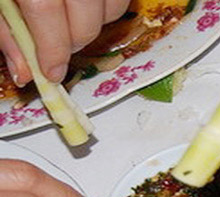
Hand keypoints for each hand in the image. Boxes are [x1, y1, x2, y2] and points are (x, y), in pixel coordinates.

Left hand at [0, 0, 130, 84]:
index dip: (51, 49)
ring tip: (69, 17)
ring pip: (112, 10)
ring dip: (93, 24)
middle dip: (72, 43)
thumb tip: (25, 72)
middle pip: (85, 19)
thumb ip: (7, 29)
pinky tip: (84, 3)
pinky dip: (106, 7)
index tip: (50, 71)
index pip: (46, 12)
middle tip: (56, 45)